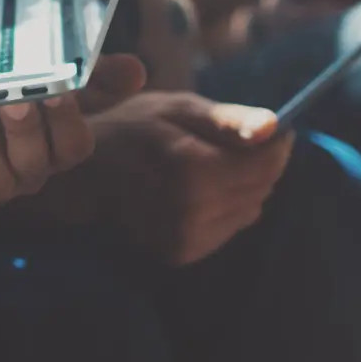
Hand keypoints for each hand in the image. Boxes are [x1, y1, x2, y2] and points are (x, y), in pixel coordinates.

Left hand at [0, 54, 146, 209]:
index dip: (66, 121)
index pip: (75, 147)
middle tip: (14, 100)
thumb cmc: (4, 88)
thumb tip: (137, 71)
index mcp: (58, 150)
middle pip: (35, 164)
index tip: (56, 90)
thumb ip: (88, 72)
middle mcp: (30, 174)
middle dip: (25, 132)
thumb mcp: (46, 75)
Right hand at [83, 93, 292, 265]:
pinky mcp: (182, 252)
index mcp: (194, 169)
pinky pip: (229, 227)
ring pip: (250, 209)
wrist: (85, 174)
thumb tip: (275, 127)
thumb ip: (229, 120)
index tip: (264, 130)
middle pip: (262, 187)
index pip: (267, 164)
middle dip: (257, 164)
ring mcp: (186, 237)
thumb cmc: (132, 129)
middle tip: (226, 143)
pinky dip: (223, 207)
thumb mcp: (178, 108)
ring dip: (241, 187)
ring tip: (206, 165)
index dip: (275, 144)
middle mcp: (193, 210)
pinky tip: (197, 190)